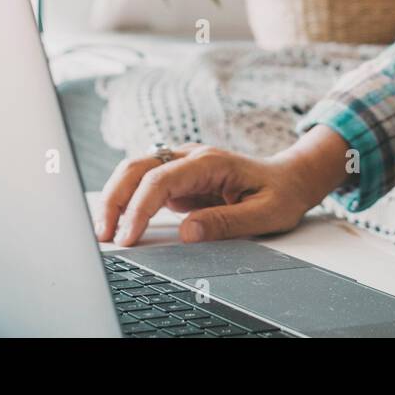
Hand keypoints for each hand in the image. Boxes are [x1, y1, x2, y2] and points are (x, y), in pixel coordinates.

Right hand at [93, 143, 322, 246]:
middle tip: (103, 235)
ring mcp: (183, 165)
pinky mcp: (180, 178)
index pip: (161, 179)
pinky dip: (128, 201)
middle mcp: (191, 157)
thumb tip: (187, 232)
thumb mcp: (265, 214)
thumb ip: (226, 222)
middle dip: (114, 198)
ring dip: (115, 198)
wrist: (292, 178)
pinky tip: (121, 223)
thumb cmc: (282, 194)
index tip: (129, 237)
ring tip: (104, 231)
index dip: (139, 208)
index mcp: (210, 162)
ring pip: (135, 172)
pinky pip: (145, 185)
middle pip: (137, 167)